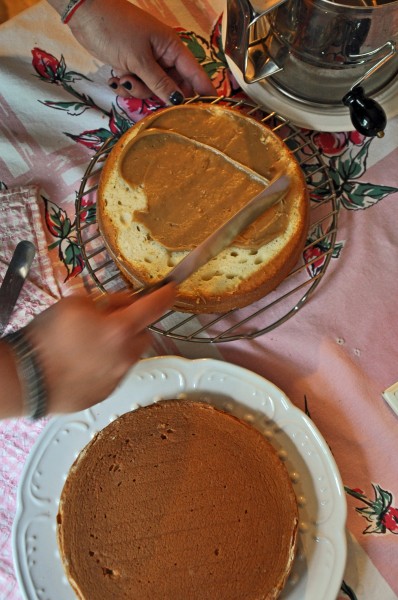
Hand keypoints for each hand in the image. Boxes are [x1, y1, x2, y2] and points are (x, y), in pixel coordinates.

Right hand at [22, 284, 175, 414]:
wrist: (28, 377)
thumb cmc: (47, 338)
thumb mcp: (75, 303)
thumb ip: (105, 302)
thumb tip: (119, 305)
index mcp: (120, 329)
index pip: (154, 307)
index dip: (165, 295)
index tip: (170, 290)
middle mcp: (125, 355)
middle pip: (145, 334)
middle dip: (134, 325)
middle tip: (110, 321)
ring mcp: (117, 377)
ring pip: (130, 355)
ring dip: (121, 346)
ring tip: (92, 343)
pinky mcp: (106, 392)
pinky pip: (115, 373)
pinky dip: (107, 365)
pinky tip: (84, 362)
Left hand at [67, 0, 215, 102]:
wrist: (85, 14)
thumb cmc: (115, 29)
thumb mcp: (139, 60)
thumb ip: (160, 83)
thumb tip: (180, 102)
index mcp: (172, 49)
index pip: (195, 74)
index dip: (204, 93)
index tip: (211, 112)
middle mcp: (164, 57)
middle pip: (173, 87)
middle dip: (160, 94)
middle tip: (145, 92)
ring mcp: (148, 63)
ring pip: (153, 90)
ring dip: (138, 89)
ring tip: (123, 78)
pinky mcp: (132, 67)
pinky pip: (138, 86)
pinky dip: (127, 86)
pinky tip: (116, 77)